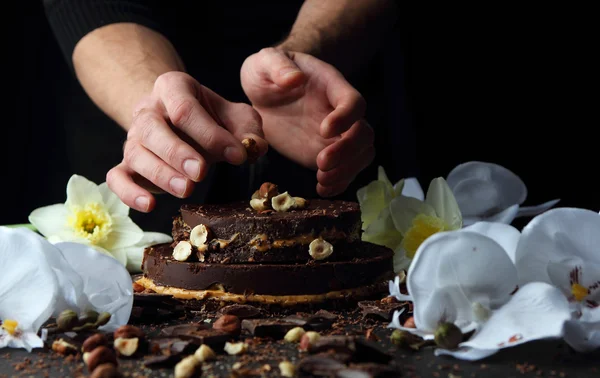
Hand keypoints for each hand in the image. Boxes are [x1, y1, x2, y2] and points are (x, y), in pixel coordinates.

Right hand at [107, 71, 267, 211]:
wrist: (183, 122)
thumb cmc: (214, 119)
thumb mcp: (237, 117)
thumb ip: (249, 130)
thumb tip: (254, 148)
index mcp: (173, 88)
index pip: (185, 108)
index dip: (210, 134)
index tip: (237, 155)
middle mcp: (148, 110)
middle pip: (152, 128)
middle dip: (177, 152)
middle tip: (201, 172)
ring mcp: (133, 137)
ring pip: (135, 153)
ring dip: (160, 174)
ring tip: (186, 189)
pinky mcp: (127, 164)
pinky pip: (116, 177)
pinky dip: (129, 192)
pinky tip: (150, 205)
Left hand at [241, 48, 374, 196]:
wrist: (264, 94)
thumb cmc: (267, 73)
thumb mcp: (264, 62)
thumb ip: (278, 66)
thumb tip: (295, 78)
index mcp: (330, 86)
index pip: (353, 102)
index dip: (346, 118)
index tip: (324, 130)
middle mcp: (339, 112)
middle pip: (364, 133)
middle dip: (347, 151)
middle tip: (320, 163)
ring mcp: (336, 136)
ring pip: (361, 155)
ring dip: (346, 171)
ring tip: (321, 180)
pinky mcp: (325, 153)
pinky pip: (345, 172)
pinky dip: (339, 184)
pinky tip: (322, 190)